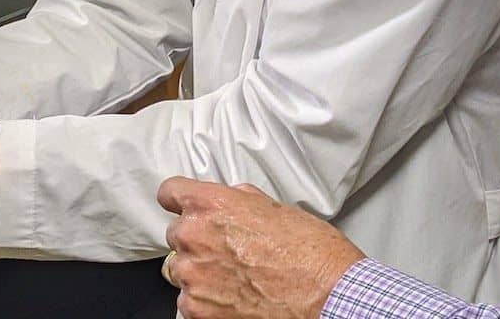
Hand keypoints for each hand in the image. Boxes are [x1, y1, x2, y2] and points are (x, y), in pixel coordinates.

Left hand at [158, 178, 365, 318]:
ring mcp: (193, 275)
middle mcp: (194, 236)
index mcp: (212, 204)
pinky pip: (186, 301)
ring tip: (234, 278)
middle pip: (175, 233)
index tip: (182, 206)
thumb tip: (230, 201)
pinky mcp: (197, 309)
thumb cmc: (312, 254)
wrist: (330, 296)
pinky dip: (205, 301)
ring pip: (179, 268)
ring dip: (199, 271)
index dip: (179, 199)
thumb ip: (239, 201)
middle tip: (228, 251)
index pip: (169, 192)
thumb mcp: (276, 208)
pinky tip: (234, 298)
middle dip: (197, 240)